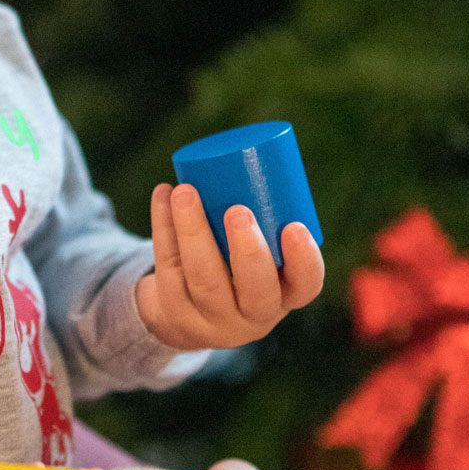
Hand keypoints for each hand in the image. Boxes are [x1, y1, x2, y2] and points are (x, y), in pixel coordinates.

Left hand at [135, 183, 323, 349]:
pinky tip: (162, 196)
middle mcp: (253, 315)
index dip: (304, 259)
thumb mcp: (263, 261)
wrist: (194, 318)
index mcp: (285, 295)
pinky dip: (163, 228)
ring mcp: (213, 317)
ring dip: (193, 231)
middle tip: (238, 210)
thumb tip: (256, 151)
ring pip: (203, 278)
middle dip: (247, 250)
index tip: (293, 226)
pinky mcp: (176, 309)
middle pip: (254, 288)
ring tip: (185, 192)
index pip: (305, 284)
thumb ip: (267, 221)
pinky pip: (169, 268)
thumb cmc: (240, 273)